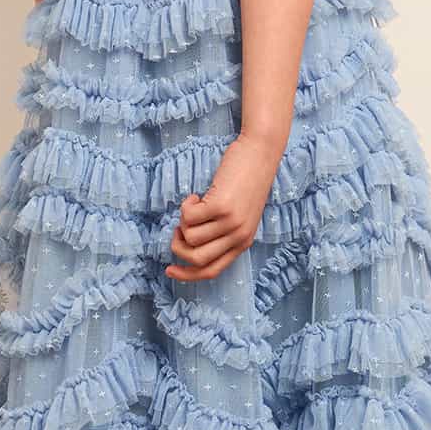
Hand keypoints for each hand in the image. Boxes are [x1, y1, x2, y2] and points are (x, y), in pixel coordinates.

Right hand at [165, 131, 281, 282]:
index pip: (212, 271)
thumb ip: (221, 233)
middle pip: (197, 260)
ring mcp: (231, 222)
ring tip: (194, 204)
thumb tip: (188, 244)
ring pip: (189, 236)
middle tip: (178, 229)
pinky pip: (188, 216)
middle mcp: (238, 237)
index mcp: (243, 243)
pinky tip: (197, 195)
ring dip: (183, 221)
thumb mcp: (239, 215)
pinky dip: (186, 205)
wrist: (260, 154)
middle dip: (178, 247)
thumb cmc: (246, 181)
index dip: (187, 275)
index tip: (170, 270)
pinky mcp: (221, 206)